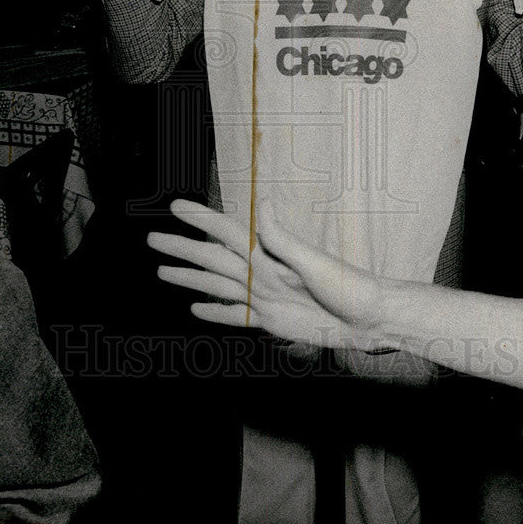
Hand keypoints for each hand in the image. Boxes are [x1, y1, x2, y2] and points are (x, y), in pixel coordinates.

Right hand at [147, 199, 386, 349]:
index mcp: (271, 255)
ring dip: (190, 277)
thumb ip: (284, 239)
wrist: (370, 321)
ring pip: (217, 285)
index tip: (177, 207)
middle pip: (213, 258)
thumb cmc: (351, 288)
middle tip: (152, 239)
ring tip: (162, 270)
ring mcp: (264, 297)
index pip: (228, 233)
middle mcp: (262, 273)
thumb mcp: (315, 262)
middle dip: (183, 248)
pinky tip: (195, 309)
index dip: (202, 220)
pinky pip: (235, 315)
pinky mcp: (271, 321)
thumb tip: (265, 202)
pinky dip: (214, 312)